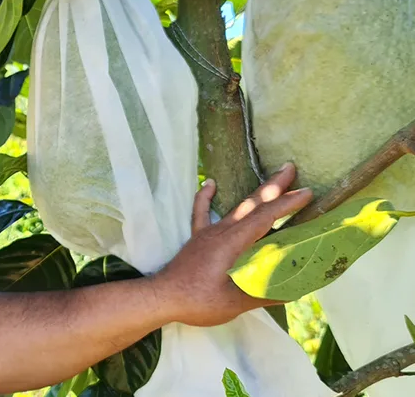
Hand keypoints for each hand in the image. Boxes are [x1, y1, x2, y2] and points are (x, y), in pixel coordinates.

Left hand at [151, 163, 311, 327]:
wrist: (162, 297)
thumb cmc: (199, 301)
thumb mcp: (236, 302)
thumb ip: (265, 294)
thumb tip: (295, 290)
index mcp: (233, 243)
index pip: (264, 217)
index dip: (286, 204)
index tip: (307, 192)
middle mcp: (222, 231)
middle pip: (252, 204)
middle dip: (273, 186)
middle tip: (290, 167)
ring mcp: (208, 233)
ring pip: (235, 207)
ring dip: (254, 193)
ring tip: (268, 178)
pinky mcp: (197, 238)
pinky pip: (201, 212)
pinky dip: (205, 197)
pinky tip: (209, 183)